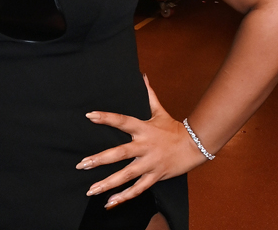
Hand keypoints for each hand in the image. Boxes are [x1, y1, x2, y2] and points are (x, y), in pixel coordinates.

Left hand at [76, 75, 207, 208]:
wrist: (195, 146)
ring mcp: (150, 163)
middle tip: (82, 164)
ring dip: (108, 183)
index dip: (106, 117)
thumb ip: (149, 95)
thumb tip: (143, 76)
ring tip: (91, 189)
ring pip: (127, 175)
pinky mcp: (155, 176)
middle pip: (120, 153)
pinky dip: (124, 196)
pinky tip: (110, 202)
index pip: (122, 120)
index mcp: (144, 129)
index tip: (90, 116)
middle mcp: (145, 147)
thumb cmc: (174, 129)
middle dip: (99, 160)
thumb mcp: (159, 111)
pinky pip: (138, 189)